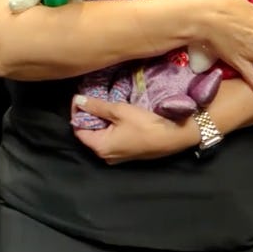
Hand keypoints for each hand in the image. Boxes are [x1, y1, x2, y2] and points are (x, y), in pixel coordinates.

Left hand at [71, 95, 195, 163]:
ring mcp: (118, 156)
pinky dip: (111, 126)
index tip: (80, 96)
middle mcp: (106, 156)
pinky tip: (116, 113)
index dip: (77, 113)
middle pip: (90, 133)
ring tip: (103, 101)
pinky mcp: (128, 152)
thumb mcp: (120, 111)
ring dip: (101, 119)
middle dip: (89, 114)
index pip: (78, 130)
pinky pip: (112, 138)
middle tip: (92, 95)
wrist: (174, 136)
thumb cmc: (146, 124)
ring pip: (101, 135)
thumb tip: (77, 100)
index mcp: (100, 148)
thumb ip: (97, 106)